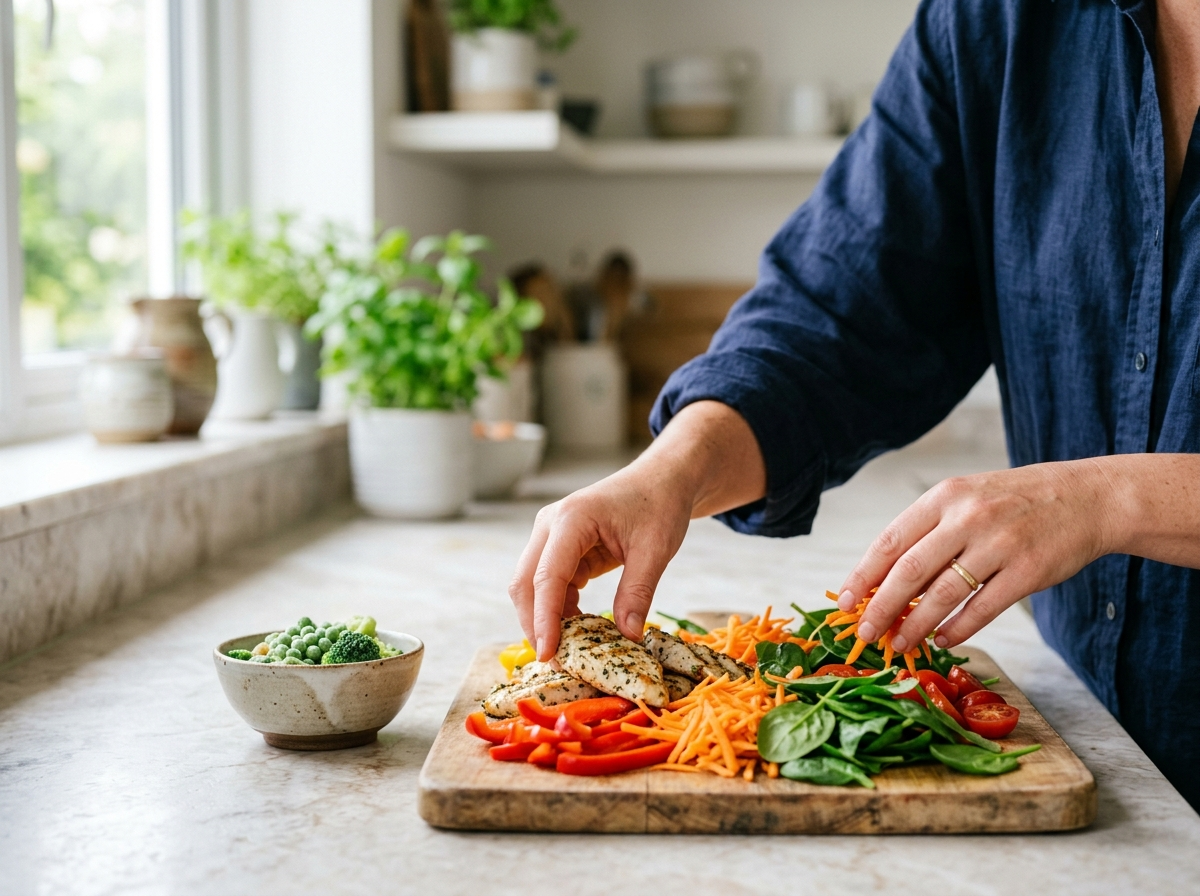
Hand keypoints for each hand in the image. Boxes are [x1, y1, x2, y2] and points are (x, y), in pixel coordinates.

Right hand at [508, 401, 766, 659]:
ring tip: (570, 653)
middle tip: (558, 664)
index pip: (546, 577)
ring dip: (546, 621)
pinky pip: (551, 586)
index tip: (549, 655)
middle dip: (536, 626)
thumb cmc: (659, 505)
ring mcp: (551, 537)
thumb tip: (627, 638)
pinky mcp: (560, 549)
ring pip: (533, 588)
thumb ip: (637, 592)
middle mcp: (550, 526)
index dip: (544, 620)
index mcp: (570, 520)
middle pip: (526, 584)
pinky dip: (560, 611)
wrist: (662, 480)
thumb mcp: (655, 549)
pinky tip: (579, 630)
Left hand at [836, 459, 1118, 651]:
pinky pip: (983, 608)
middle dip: (881, 607)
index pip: (891, 540)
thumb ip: (929, 533)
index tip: (845, 601)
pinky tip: (943, 640)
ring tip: (899, 643)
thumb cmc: (1014, 502)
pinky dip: (958, 629)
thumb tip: (885, 581)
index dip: (864, 574)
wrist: (1086, 497)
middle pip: (910, 571)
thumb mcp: (967, 500)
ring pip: (943, 594)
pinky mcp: (1028, 571)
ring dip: (916, 625)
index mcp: (945, 496)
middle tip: (866, 633)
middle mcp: (968, 517)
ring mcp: (999, 544)